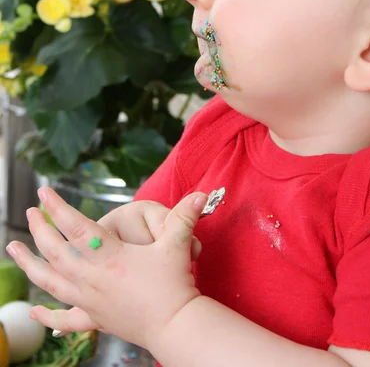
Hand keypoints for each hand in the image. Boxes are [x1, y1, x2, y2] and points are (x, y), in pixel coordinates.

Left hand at [6, 187, 207, 349]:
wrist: (175, 326)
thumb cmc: (173, 285)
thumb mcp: (177, 246)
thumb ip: (184, 216)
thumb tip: (201, 193)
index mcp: (108, 257)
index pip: (75, 227)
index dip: (58, 208)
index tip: (44, 192)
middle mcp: (91, 278)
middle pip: (56, 252)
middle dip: (40, 230)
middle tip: (30, 213)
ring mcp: (89, 300)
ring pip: (50, 282)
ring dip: (30, 265)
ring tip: (13, 249)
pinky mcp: (95, 319)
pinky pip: (66, 319)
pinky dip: (48, 316)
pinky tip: (34, 312)